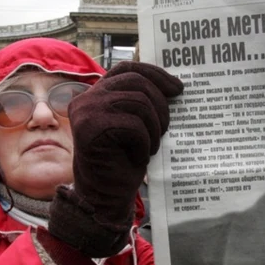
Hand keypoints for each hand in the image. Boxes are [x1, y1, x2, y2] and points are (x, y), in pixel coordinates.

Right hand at [49, 61, 182, 256]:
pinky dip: (144, 142)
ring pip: (137, 102)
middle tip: (167, 128)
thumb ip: (142, 102)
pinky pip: (133, 125)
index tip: (177, 88)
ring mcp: (86, 112)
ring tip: (151, 146)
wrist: (106, 195)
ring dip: (153, 127)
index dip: (154, 74)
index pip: (127, 69)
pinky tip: (139, 157)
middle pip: (136, 82)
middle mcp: (87, 98)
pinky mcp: (90, 128)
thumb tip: (174, 86)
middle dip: (160, 104)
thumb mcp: (136, 125)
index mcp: (97, 93)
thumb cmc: (123, 162)